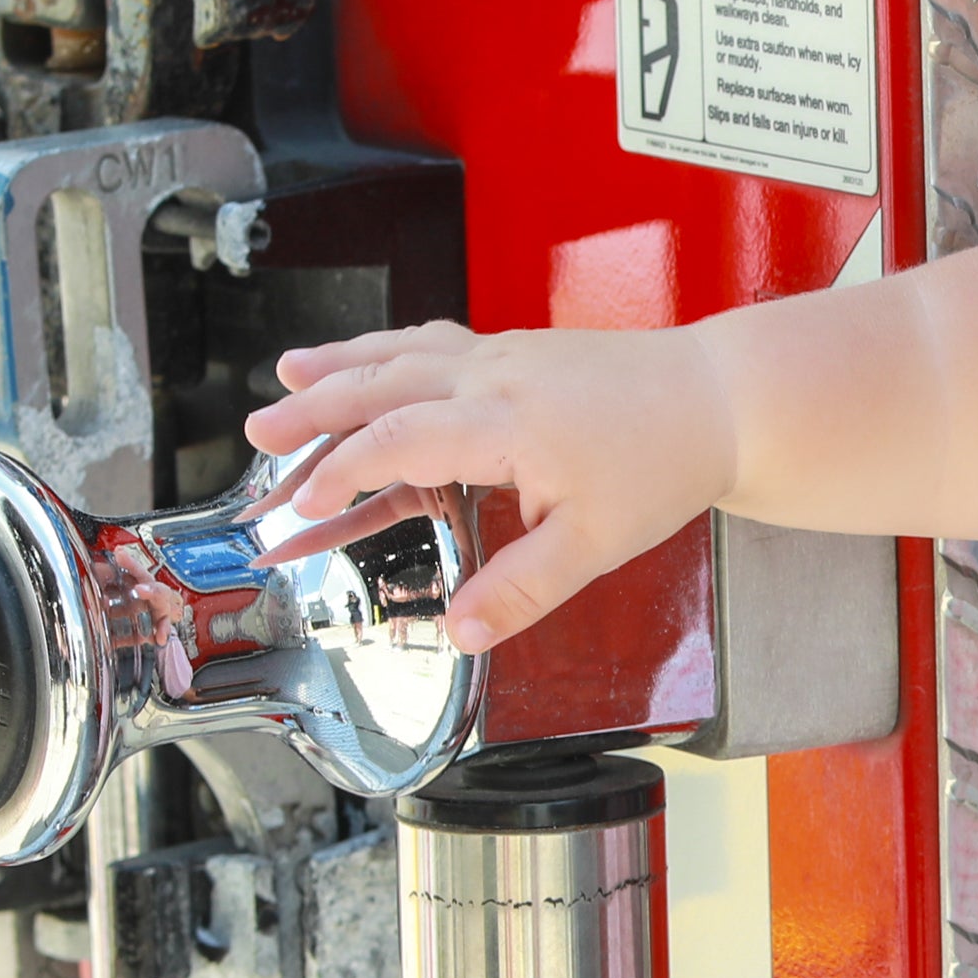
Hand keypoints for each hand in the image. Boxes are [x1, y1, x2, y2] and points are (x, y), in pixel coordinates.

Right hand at [246, 319, 736, 650]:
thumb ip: (521, 590)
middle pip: (383, 384)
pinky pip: (433, 343)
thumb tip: (461, 633)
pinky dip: (387, 350)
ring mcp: (504, 355)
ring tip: (286, 379)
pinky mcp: (516, 350)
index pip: (399, 441)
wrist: (721, 399)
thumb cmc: (665, 461)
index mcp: (506, 421)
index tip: (297, 504)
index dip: (340, 472)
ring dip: (341, 367)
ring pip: (403, 354)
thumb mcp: (594, 544)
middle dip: (315, 410)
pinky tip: (365, 360)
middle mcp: (495, 375)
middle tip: (256, 437)